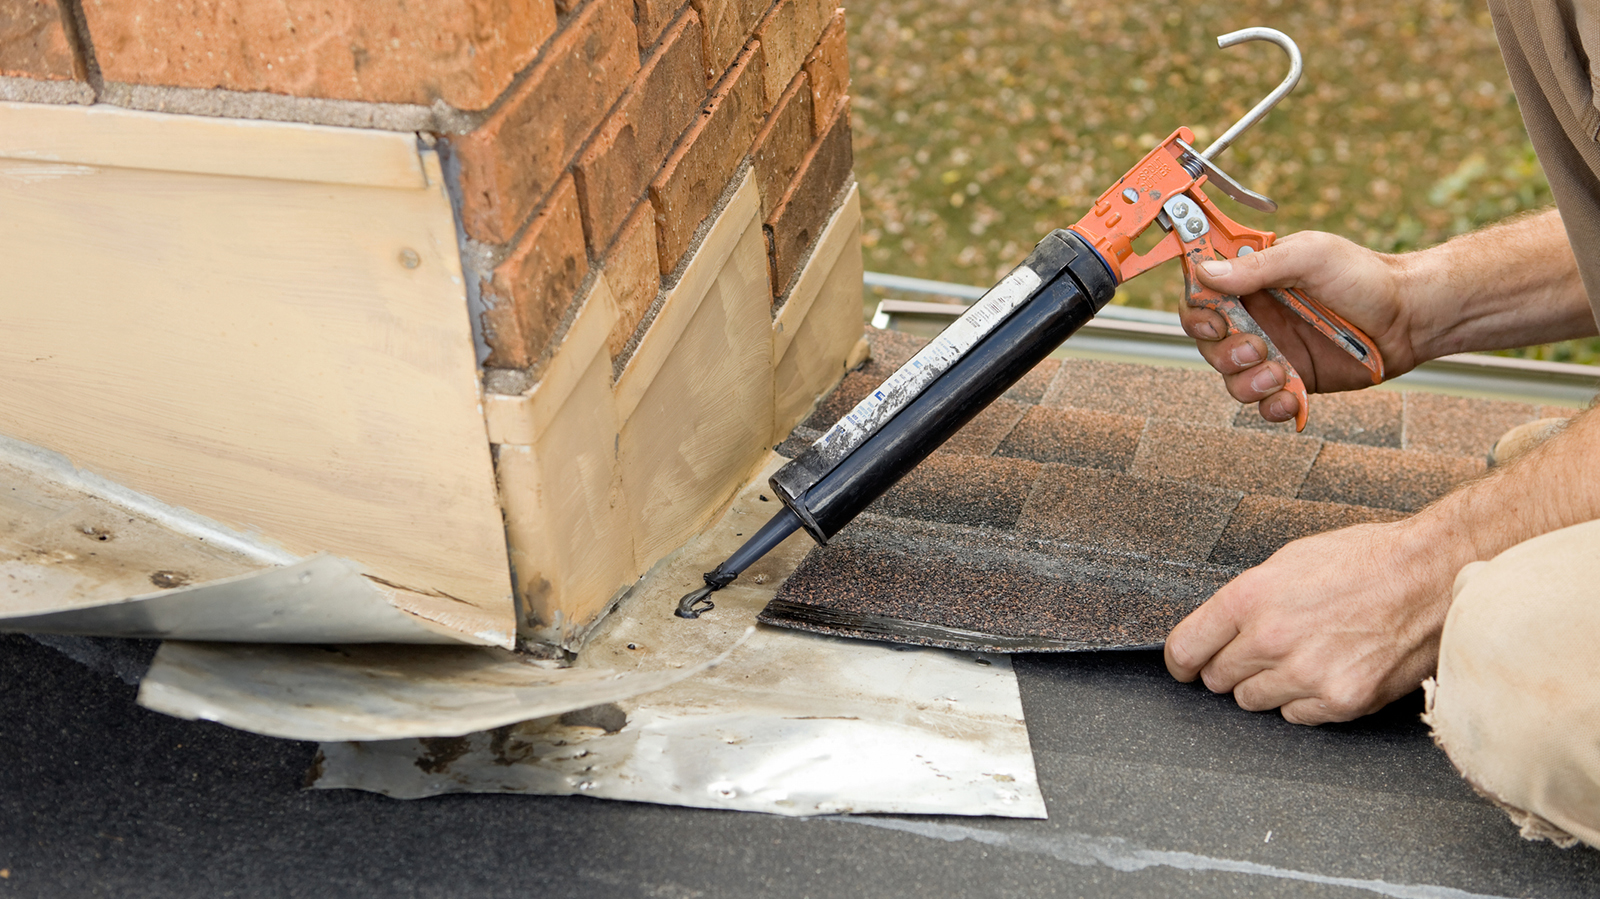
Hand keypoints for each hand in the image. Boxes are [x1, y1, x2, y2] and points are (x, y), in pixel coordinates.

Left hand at [1164, 517, 1464, 723]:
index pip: (1185, 649)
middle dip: (1230, 667)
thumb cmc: (1364, 560)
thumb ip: (1247, 599)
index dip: (1182, 661)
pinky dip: (1305, 700)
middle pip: (1218, 679)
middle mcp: (1271, 639)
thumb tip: (1216, 628)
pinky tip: (1328, 670)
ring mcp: (1306, 674)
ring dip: (1267, 685)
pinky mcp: (1341, 700)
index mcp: (1250, 597)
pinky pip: (1296, 716)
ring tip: (1301, 656)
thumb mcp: (1288, 561)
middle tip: (1258, 652)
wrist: (1431, 576)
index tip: (1186, 666)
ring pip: (1253, 701)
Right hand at [1180, 231, 1420, 422]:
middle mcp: (1257, 318)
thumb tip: (1205, 273)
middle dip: (1224, 353)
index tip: (1216, 321)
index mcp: (1252, 283)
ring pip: (1231, 379)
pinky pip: (1264, 405)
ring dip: (1247, 383)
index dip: (1197, 313)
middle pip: (1208, 344)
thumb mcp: (1310, 257)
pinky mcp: (1294, 381)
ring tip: (1280, 374)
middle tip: (1257, 347)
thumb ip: (1257, 267)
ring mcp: (1274, 352)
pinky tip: (1291, 398)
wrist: (1411, 317)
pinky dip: (1272, 407)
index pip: (1200, 297)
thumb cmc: (1365, 276)